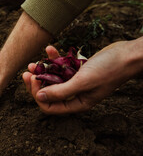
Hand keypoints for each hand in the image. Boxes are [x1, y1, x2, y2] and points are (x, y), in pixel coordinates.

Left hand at [22, 39, 142, 113]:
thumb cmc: (109, 70)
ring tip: (33, 62)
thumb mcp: (82, 82)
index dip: (37, 94)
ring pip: (53, 79)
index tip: (33, 79)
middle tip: (27, 72)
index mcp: (77, 104)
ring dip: (42, 71)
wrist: (127, 54)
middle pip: (49, 93)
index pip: (49, 106)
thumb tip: (39, 97)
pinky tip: (50, 49)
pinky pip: (62, 67)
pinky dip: (55, 59)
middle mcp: (75, 95)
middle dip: (36, 83)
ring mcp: (77, 83)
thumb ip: (60, 91)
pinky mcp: (79, 71)